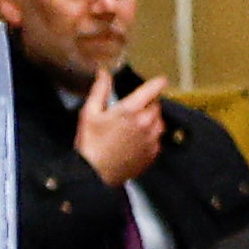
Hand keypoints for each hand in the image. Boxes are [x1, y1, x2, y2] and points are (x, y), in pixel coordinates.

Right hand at [79, 70, 166, 188]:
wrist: (94, 175)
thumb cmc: (89, 144)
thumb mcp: (89, 114)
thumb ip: (100, 91)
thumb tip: (104, 73)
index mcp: (131, 110)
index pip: (155, 88)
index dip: (156, 83)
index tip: (158, 81)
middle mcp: (147, 122)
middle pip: (157, 104)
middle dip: (147, 105)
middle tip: (129, 113)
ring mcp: (152, 138)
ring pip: (159, 121)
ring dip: (150, 120)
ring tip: (131, 129)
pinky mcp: (153, 152)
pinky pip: (157, 138)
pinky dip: (149, 137)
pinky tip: (132, 143)